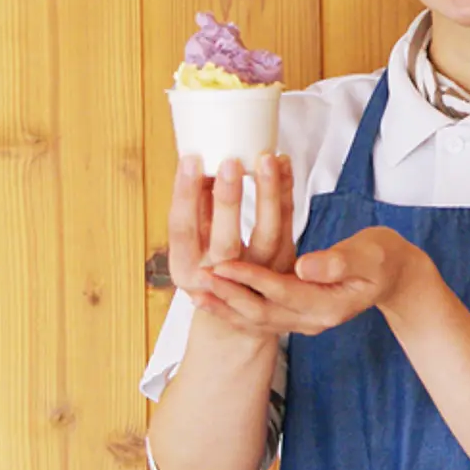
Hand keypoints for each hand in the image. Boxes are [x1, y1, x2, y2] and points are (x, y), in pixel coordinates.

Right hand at [167, 152, 296, 298]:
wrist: (239, 311)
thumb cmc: (210, 262)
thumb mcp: (194, 243)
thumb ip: (197, 208)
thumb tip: (199, 158)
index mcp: (185, 268)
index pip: (182, 230)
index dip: (185, 195)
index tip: (191, 159)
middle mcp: (219, 279)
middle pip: (225, 242)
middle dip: (228, 201)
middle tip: (232, 161)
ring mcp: (256, 279)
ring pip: (267, 236)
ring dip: (268, 194)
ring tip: (267, 159)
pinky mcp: (283, 270)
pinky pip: (287, 228)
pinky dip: (286, 195)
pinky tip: (283, 166)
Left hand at [200, 227, 435, 337]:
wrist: (393, 276)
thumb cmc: (382, 258)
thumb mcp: (368, 254)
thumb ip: (338, 261)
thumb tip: (305, 267)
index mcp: (331, 306)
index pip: (284, 293)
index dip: (253, 279)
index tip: (225, 264)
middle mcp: (313, 321)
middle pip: (264, 312)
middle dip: (230, 294)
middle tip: (201, 277)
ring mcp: (303, 322)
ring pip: (256, 317)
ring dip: (225, 303)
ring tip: (196, 287)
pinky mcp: (295, 314)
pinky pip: (258, 315)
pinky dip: (233, 306)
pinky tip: (210, 295)